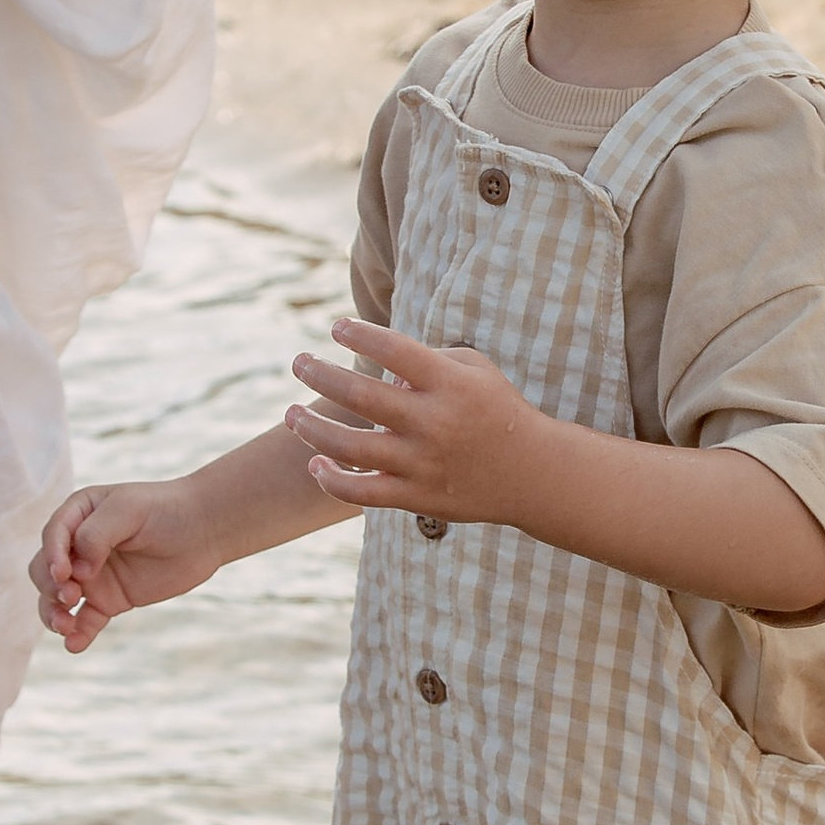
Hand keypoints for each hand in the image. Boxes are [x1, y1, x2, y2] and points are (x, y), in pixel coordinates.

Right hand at [32, 482, 221, 646]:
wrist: (204, 530)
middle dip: (50, 586)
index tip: (65, 574)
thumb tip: (78, 571)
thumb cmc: (165, 509)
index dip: (52, 556)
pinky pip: (86, 621)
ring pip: (56, 599)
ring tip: (65, 626)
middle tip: (72, 596)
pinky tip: (75, 646)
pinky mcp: (110, 600)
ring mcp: (93, 576)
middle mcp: (79, 547)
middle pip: (44, 570)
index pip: (52, 537)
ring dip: (53, 614)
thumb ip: (96, 534)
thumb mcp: (128, 510)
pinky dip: (78, 634)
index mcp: (78, 515)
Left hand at [285, 318, 548, 519]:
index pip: (394, 350)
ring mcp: (422, 463)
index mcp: (449, 384)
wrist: (533, 473)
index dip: (359, 334)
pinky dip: (332, 481)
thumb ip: (426, 359)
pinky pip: (362, 493)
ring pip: (351, 448)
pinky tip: (315, 464)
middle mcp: (433, 423)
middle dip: (320, 374)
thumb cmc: (497, 410)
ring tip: (290, 414)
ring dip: (312, 429)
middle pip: (361, 396)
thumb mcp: (474, 370)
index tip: (335, 326)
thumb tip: (377, 367)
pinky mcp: (417, 497)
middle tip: (298, 361)